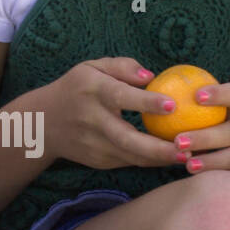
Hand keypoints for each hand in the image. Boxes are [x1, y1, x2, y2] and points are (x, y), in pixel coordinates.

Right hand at [42, 58, 183, 169]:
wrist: (42, 123)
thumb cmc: (75, 89)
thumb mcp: (92, 67)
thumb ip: (122, 66)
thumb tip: (151, 76)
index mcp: (92, 90)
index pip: (120, 96)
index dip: (146, 102)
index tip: (172, 105)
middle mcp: (92, 120)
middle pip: (127, 138)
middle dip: (157, 147)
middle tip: (186, 146)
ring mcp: (94, 144)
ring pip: (130, 156)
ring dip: (159, 159)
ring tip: (187, 157)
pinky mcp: (97, 160)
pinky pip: (128, 162)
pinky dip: (150, 162)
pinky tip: (171, 158)